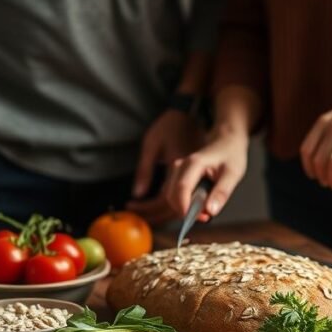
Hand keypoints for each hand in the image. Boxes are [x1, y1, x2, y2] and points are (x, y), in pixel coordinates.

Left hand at [127, 108, 204, 224]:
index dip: (147, 208)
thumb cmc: (168, 126)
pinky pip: (186, 197)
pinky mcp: (198, 177)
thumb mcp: (150, 145)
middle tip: (137, 217)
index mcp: (179, 169)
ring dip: (163, 214)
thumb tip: (138, 194)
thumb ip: (144, 171)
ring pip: (181, 204)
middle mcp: (191, 176)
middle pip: (173, 207)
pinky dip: (172, 205)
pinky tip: (160, 208)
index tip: (132, 208)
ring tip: (145, 215)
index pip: (163, 199)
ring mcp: (197, 178)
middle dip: (154, 216)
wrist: (188, 115)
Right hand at [162, 126, 249, 220]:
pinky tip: (201, 206)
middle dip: (185, 211)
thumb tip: (210, 211)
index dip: (184, 207)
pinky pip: (175, 194)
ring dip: (185, 209)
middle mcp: (181, 165)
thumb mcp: (233, 173)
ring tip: (206, 212)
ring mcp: (177, 170)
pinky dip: (185, 204)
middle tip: (206, 217)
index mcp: (193, 163)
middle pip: (172, 195)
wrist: (227, 141)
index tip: (195, 220)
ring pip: (171, 196)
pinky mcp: (178, 175)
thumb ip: (222, 192)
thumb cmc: (231, 155)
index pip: (182, 188)